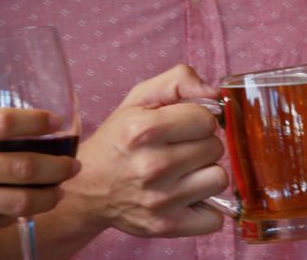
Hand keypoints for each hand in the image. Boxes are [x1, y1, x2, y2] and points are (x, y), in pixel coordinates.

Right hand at [0, 109, 79, 257]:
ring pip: (21, 198)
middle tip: (73, 165)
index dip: (37, 121)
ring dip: (50, 195)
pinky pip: (4, 217)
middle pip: (23, 165)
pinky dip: (22, 212)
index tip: (58, 122)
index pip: (4, 122)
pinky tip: (30, 206)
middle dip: (58, 166)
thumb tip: (21, 126)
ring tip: (60, 189)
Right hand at [61, 64, 227, 237]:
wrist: (87, 189)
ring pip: (219, 179)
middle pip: (215, 148)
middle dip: (201, 145)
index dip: (198, 119)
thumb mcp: (140, 98)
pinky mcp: (166, 226)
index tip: (182, 126)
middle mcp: (151, 166)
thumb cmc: (119, 139)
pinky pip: (215, 219)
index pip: (206, 119)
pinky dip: (206, 209)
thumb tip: (216, 93)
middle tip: (179, 149)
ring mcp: (160, 200)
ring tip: (183, 172)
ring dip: (205, 174)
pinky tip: (187, 197)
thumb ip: (179, 80)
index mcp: (142, 130)